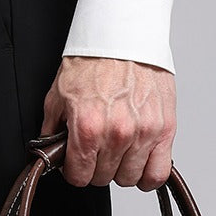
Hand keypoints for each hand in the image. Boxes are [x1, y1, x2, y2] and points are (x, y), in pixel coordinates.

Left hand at [40, 57, 175, 190]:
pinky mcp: (165, 129)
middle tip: (98, 147)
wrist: (124, 36)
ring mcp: (143, 133)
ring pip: (129, 179)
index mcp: (88, 127)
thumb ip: (51, 130)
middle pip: (103, 178)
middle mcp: (116, 133)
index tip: (78, 161)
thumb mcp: (57, 96)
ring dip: (122, 169)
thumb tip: (50, 154)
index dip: (75, 170)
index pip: (79, 177)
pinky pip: (158, 174)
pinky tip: (140, 161)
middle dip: (97, 166)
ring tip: (119, 149)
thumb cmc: (93, 61)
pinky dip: (148, 175)